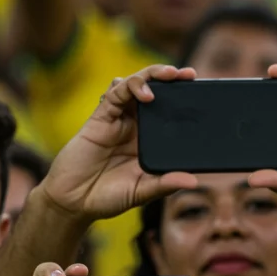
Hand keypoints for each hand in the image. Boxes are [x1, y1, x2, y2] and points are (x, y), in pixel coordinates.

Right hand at [35, 65, 197, 221]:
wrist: (74, 201)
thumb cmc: (109, 197)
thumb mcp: (143, 191)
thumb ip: (165, 184)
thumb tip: (193, 180)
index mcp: (149, 141)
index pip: (170, 113)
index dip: (184, 100)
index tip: (202, 93)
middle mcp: (135, 126)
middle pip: (155, 91)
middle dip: (172, 79)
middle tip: (190, 74)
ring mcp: (118, 119)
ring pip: (136, 85)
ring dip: (152, 75)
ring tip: (170, 75)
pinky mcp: (101, 117)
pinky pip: (116, 94)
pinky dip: (131, 87)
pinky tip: (145, 94)